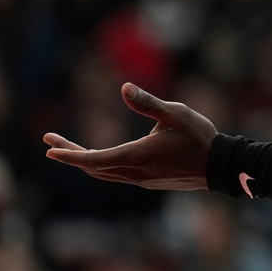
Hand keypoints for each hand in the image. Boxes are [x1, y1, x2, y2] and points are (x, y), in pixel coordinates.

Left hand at [44, 83, 217, 190]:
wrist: (221, 167)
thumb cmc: (200, 138)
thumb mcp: (176, 114)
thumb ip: (148, 103)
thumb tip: (125, 88)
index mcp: (137, 156)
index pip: (94, 159)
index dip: (70, 154)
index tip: (49, 149)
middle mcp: (135, 173)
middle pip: (94, 167)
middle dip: (71, 154)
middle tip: (51, 142)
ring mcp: (142, 180)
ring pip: (105, 173)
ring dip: (86, 161)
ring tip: (70, 149)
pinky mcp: (149, 182)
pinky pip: (117, 176)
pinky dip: (102, 166)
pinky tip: (102, 157)